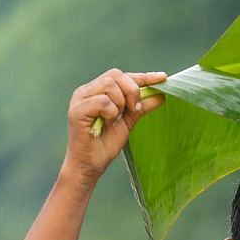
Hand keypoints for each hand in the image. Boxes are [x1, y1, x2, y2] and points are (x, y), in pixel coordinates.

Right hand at [62, 69, 166, 185]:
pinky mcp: (77, 110)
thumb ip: (141, 107)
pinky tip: (107, 124)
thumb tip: (161, 95)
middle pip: (115, 75)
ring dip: (120, 103)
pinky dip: (111, 113)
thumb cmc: (106, 143)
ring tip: (115, 119)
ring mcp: (80, 99)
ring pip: (109, 85)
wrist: (91, 165)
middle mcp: (87, 91)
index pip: (122, 76)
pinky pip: (102, 101)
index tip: (162, 78)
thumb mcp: (129, 121)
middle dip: (132, 91)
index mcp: (97, 90)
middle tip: (135, 109)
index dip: (143, 76)